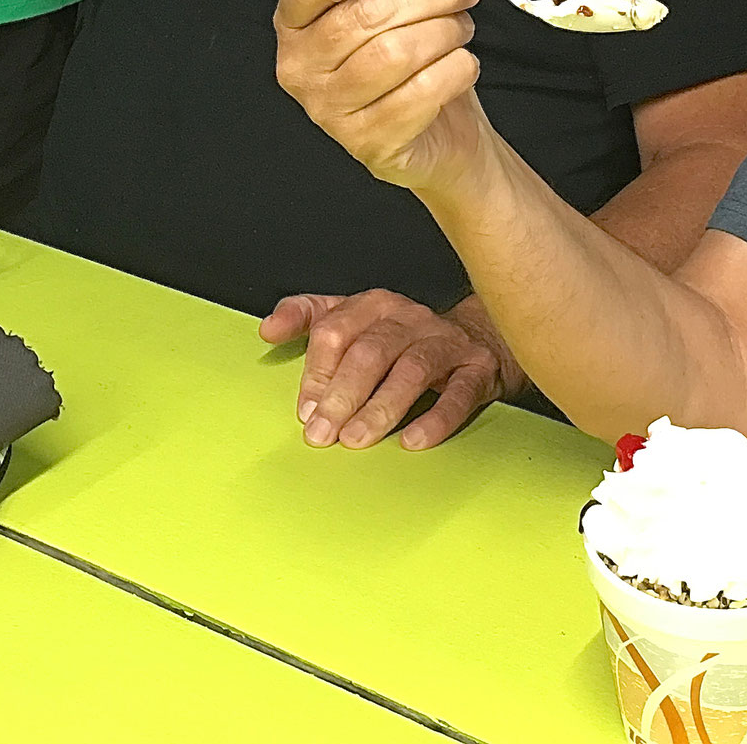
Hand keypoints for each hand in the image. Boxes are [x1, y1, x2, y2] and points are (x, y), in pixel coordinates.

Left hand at [261, 289, 524, 450]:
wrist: (479, 336)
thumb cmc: (403, 335)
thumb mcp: (354, 317)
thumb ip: (308, 318)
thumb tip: (268, 329)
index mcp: (375, 304)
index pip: (337, 330)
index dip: (318, 371)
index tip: (306, 410)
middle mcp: (411, 318)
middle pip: (371, 351)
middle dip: (343, 395)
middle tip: (324, 433)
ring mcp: (447, 342)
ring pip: (412, 371)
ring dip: (381, 408)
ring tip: (358, 440)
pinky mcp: (478, 369)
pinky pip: (458, 394)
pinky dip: (436, 419)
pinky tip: (413, 441)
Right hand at [275, 0, 492, 194]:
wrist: (438, 129)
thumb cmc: (407, 53)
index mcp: (294, 22)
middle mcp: (299, 67)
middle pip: (363, 16)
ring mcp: (329, 111)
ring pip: (394, 53)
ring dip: (445, 32)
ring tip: (460, 27)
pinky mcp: (368, 143)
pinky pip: (420, 93)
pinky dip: (454, 70)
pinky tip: (460, 63)